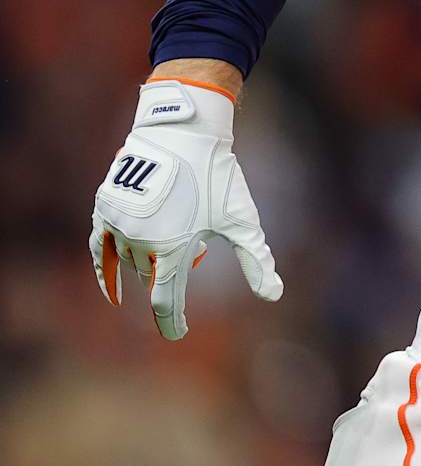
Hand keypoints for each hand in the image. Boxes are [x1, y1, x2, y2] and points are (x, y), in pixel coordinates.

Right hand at [91, 79, 283, 338]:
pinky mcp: (105, 208)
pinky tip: (112, 286)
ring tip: (172, 239)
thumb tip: (274, 295)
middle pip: (151, 277)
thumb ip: (256, 260)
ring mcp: (119, 224)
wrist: (185, 132)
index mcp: (174, 248)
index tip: (177, 333)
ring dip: (149, 263)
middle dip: (170, 274)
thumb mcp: (243, 220)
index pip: (166, 301)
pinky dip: (106, 268)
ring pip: (131, 262)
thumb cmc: (219, 176)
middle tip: (196, 250)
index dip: (172, 322)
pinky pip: (101, 248)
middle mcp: (141, 240)